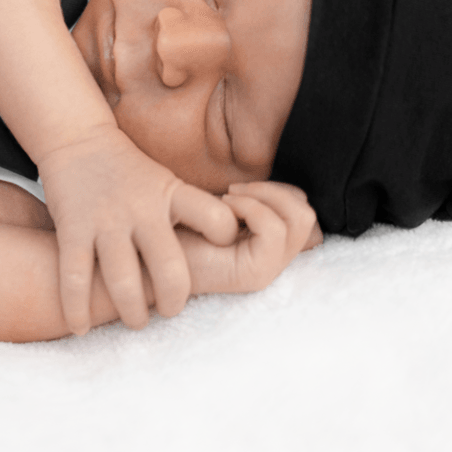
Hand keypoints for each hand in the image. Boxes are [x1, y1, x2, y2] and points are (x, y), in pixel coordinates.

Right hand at [37, 126, 237, 333]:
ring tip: (136, 321)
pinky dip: (77, 309)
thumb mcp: (169, 182)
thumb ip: (192, 213)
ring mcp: (106, 220)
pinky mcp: (73, 229)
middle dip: (173, 301)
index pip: (217, 220)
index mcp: (171, 194)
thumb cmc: (130, 173)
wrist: (77, 139)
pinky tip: (81, 326)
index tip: (218, 253)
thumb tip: (230, 250)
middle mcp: (141, 209)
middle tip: (170, 310)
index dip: (224, 239)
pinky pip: (75, 277)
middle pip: (170, 270)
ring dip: (132, 311)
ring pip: (123, 282)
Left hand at [186, 181, 322, 295]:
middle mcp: (273, 260)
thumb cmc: (173, 225)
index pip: (302, 208)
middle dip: (273, 191)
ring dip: (263, 197)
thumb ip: (252, 196)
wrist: (145, 253)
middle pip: (306, 214)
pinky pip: (274, 229)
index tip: (235, 190)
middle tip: (233, 192)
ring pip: (299, 220)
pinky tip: (222, 209)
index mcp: (267, 243)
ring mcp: (266, 270)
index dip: (276, 190)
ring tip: (227, 200)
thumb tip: (284, 177)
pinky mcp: (254, 274)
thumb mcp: (218, 202)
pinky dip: (251, 208)